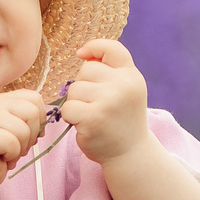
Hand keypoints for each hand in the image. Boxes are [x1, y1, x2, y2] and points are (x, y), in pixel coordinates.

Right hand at [0, 89, 42, 189]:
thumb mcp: (14, 130)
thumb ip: (28, 120)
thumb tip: (46, 121)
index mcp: (2, 100)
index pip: (34, 98)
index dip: (39, 118)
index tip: (30, 133)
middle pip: (32, 112)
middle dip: (32, 135)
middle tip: (17, 147)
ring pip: (23, 130)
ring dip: (20, 148)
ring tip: (6, 154)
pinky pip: (12, 143)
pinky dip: (11, 155)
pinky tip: (0, 159)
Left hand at [58, 40, 150, 162]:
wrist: (129, 152)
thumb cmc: (121, 119)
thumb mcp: (126, 89)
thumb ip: (110, 70)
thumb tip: (83, 53)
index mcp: (132, 76)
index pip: (111, 48)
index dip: (93, 47)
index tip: (81, 55)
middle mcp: (123, 86)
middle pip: (86, 70)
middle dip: (84, 86)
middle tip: (96, 104)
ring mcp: (109, 102)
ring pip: (74, 89)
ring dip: (76, 103)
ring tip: (91, 115)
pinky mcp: (93, 118)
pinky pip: (68, 107)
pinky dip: (70, 116)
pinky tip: (84, 124)